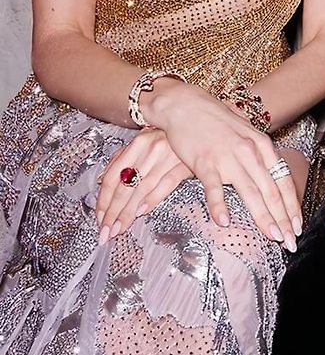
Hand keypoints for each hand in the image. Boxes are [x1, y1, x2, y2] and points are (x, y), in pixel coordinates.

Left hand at [96, 127, 190, 242]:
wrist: (196, 123)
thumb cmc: (166, 136)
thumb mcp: (141, 142)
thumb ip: (120, 160)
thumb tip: (100, 181)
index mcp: (137, 144)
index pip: (112, 177)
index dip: (103, 201)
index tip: (99, 218)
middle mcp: (150, 150)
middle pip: (125, 186)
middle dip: (113, 213)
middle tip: (107, 231)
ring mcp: (168, 157)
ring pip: (142, 189)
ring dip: (129, 212)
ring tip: (120, 227)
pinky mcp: (184, 165)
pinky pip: (165, 185)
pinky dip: (152, 199)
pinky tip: (141, 212)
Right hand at [145, 81, 302, 250]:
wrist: (187, 105)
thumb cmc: (216, 121)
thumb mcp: (246, 135)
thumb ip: (259, 157)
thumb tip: (272, 182)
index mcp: (262, 145)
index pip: (283, 180)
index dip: (292, 206)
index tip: (297, 226)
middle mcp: (249, 152)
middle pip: (271, 191)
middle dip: (283, 219)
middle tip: (290, 241)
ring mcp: (228, 157)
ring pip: (250, 192)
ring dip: (263, 217)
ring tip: (272, 236)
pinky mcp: (204, 162)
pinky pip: (214, 188)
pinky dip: (220, 206)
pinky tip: (225, 222)